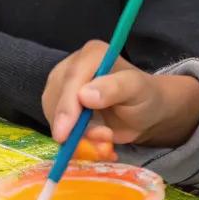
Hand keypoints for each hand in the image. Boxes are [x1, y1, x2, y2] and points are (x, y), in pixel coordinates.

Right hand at [42, 41, 198, 150]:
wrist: (143, 112)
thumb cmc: (143, 96)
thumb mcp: (137, 89)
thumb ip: (115, 88)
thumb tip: (84, 96)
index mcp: (91, 55)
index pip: (71, 79)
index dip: (66, 107)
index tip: (64, 134)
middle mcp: (71, 67)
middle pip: (57, 99)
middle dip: (74, 128)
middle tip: (101, 143)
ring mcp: (62, 88)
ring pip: (55, 117)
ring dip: (78, 138)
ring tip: (105, 143)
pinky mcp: (60, 108)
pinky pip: (60, 129)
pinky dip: (77, 143)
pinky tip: (97, 144)